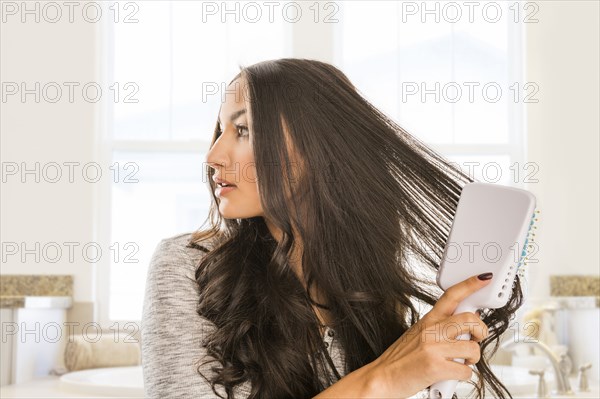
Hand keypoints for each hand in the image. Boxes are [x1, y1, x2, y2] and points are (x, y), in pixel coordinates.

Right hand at [363, 273, 492, 397]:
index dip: (470, 284)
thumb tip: (465, 327)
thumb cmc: (400, 360)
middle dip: (481, 330)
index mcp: (428, 320)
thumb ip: (440, 329)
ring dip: (472, 359)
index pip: (451, 296)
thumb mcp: (417, 335)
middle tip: (476, 339)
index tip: (484, 278)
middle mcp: (431, 330)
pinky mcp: (436, 367)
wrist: (382, 378)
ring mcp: (433, 347)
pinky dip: (462, 376)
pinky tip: (451, 375)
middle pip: (470, 319)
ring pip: (473, 348)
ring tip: (460, 362)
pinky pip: (466, 371)